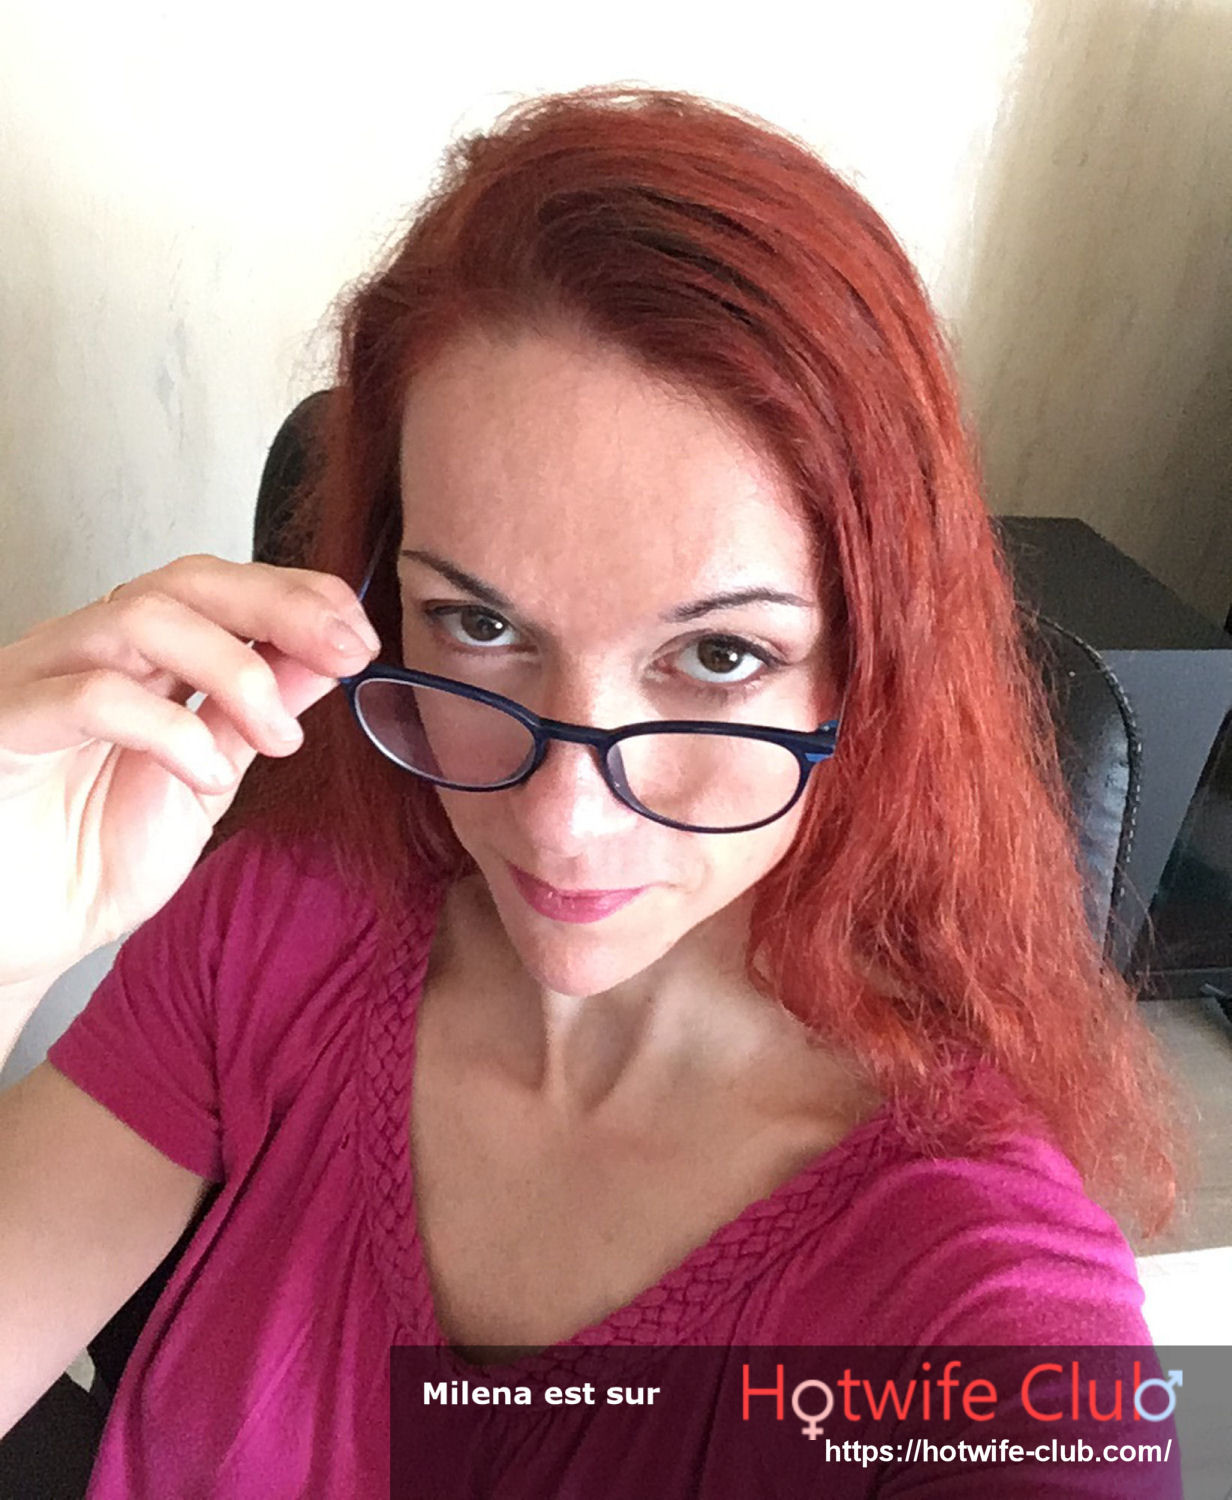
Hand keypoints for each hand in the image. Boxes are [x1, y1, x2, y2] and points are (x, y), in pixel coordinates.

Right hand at [0, 554, 380, 988]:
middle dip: (281, 605)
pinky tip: (205, 776)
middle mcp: (84, 651)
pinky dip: (168, 729)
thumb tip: (324, 662)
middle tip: (347, 651)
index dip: (296, 595)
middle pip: (185, 581)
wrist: (16, 940)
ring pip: (141, 618)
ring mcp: (39, 680)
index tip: (360, 637)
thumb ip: (251, 720)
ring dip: (235, 670)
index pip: (218, 587)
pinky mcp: (4, 722)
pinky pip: (90, 695)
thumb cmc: (88, 862)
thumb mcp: (201, 784)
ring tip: (279, 737)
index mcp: (136, 660)